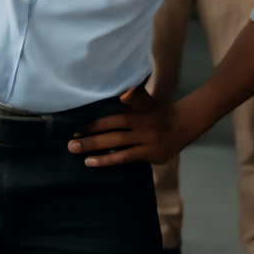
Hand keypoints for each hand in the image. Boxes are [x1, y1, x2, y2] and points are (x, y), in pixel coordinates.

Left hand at [66, 86, 192, 166]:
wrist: (182, 124)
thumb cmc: (156, 110)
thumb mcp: (144, 98)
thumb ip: (131, 94)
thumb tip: (120, 92)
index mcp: (135, 108)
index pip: (112, 114)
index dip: (94, 121)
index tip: (76, 127)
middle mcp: (139, 123)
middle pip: (111, 128)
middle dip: (90, 136)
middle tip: (70, 142)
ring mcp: (144, 139)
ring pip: (116, 144)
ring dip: (95, 148)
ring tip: (76, 151)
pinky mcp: (148, 154)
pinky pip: (125, 157)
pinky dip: (108, 160)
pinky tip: (92, 162)